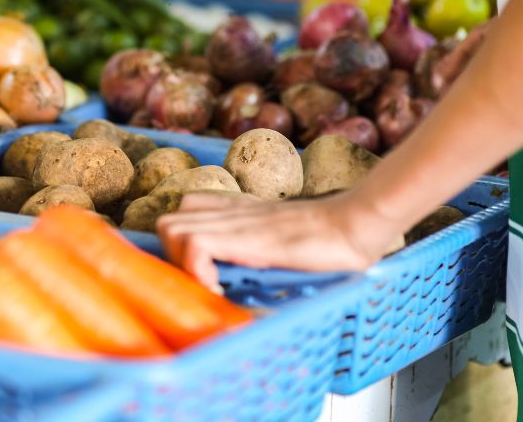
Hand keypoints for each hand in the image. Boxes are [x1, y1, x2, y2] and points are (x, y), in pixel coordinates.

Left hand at [156, 191, 403, 288]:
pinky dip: (198, 272)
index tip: (199, 280)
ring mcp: (233, 222)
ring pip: (171, 228)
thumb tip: (254, 308)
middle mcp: (227, 214)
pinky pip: (195, 245)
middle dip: (174, 260)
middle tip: (202, 286)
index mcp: (236, 215)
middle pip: (168, 223)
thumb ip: (266, 263)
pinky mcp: (243, 234)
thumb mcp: (287, 251)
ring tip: (211, 286)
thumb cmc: (331, 245)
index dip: (179, 248)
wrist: (355, 225)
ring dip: (182, 263)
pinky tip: (221, 290)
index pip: (183, 215)